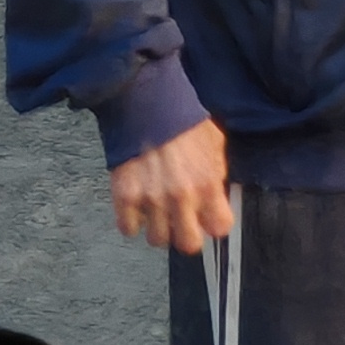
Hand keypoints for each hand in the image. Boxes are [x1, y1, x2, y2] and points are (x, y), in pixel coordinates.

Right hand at [109, 118, 233, 252]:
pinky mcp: (124, 196)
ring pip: (158, 240)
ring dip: (158, 227)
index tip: (208, 218)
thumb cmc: (182, 120)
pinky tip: (138, 205)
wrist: (147, 101)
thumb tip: (218, 198)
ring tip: (158, 209)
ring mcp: (151, 199)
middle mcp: (181, 197)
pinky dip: (132, 221)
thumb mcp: (215, 145)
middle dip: (186, 233)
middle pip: (188, 244)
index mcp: (208, 184)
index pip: (220, 228)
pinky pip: (128, 228)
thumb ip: (217, 176)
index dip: (214, 223)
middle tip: (182, 220)